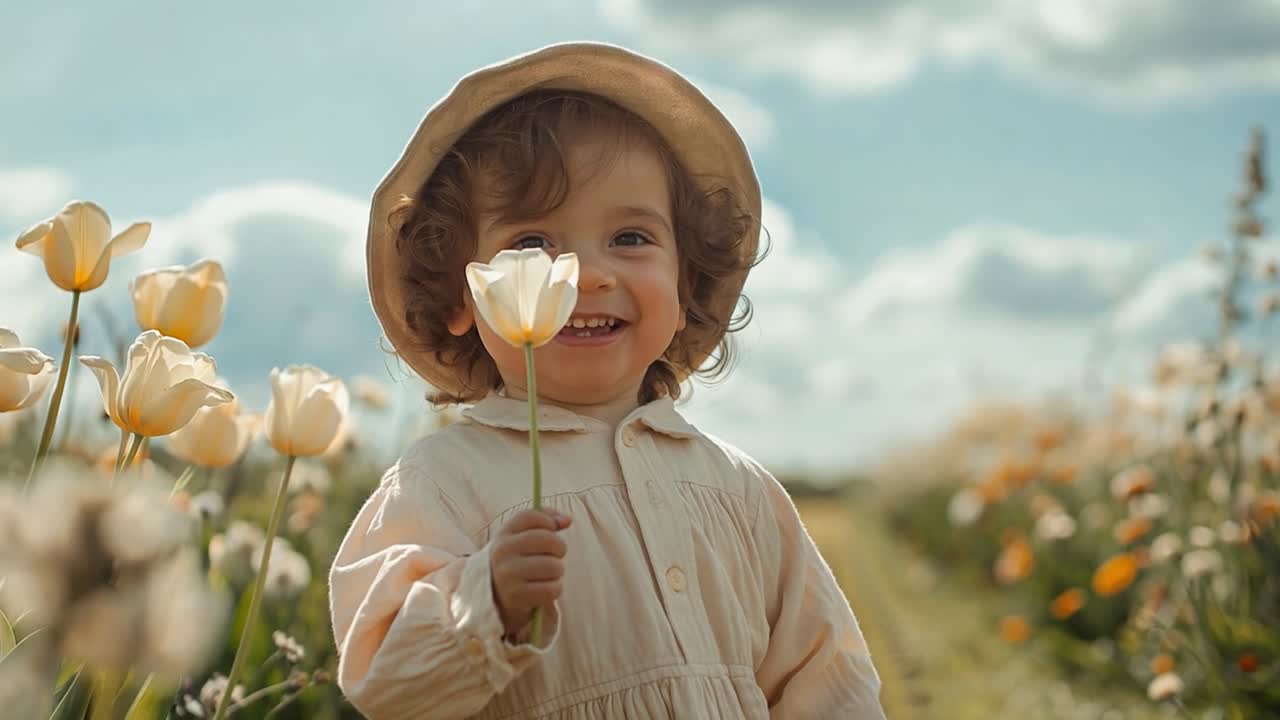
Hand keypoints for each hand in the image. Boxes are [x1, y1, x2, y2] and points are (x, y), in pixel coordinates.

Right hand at [490, 508, 570, 637]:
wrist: (498, 594)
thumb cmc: (519, 559)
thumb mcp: (524, 535)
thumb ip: (547, 520)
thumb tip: (568, 520)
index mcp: (504, 533)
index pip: (531, 516)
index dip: (549, 521)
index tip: (552, 530)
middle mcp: (502, 552)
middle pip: (548, 540)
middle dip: (559, 548)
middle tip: (555, 555)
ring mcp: (507, 574)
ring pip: (553, 566)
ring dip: (558, 571)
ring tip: (548, 573)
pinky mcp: (515, 596)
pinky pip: (552, 589)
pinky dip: (555, 589)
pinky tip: (545, 588)